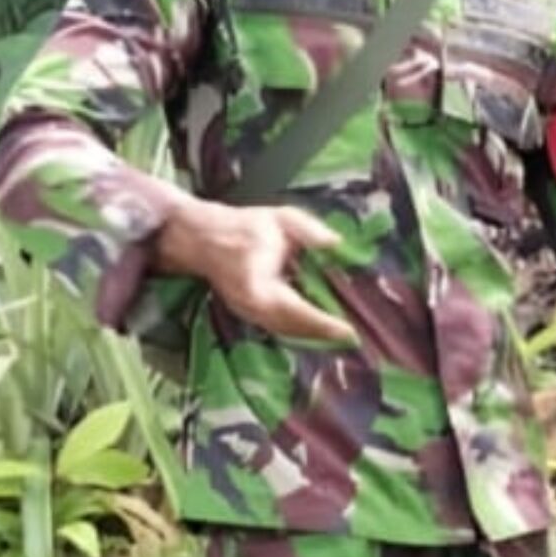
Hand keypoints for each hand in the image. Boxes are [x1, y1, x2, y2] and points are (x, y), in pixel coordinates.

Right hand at [155, 196, 354, 344]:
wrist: (200, 237)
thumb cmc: (242, 226)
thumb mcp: (279, 218)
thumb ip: (309, 230)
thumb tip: (337, 243)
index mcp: (258, 285)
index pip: (297, 310)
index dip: (323, 323)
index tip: (349, 331)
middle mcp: (252, 307)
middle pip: (294, 329)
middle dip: (324, 335)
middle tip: (355, 338)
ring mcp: (247, 314)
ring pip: (286, 333)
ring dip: (314, 337)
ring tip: (343, 336)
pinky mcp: (248, 315)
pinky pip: (278, 328)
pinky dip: (300, 331)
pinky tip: (321, 330)